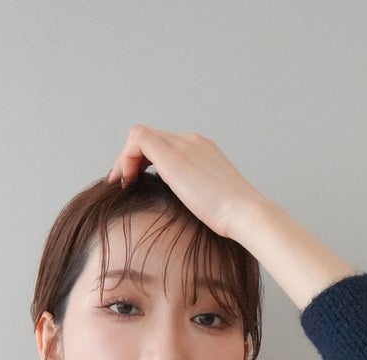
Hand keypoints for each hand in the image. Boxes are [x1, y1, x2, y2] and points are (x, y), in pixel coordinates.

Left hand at [104, 127, 266, 240]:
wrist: (244, 212)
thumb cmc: (230, 216)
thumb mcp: (208, 199)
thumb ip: (192, 193)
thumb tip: (176, 208)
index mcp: (201, 150)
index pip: (164, 143)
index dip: (143, 160)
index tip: (135, 182)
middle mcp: (191, 141)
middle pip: (151, 137)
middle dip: (131, 159)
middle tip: (123, 183)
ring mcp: (184, 144)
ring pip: (141, 135)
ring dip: (126, 159)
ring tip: (123, 183)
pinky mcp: (173, 155)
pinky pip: (138, 140)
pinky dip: (126, 158)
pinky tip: (128, 181)